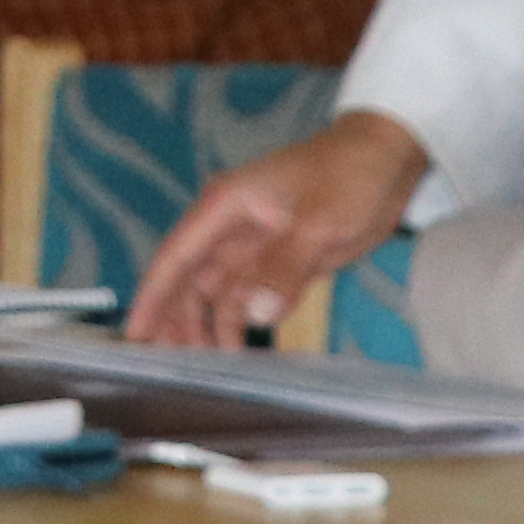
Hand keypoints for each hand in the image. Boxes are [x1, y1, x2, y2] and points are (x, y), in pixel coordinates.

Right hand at [129, 111, 431, 346]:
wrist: (390, 157)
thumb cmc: (348, 174)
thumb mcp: (318, 221)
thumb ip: (284, 269)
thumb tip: (256, 315)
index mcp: (224, 209)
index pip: (174, 258)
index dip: (151, 298)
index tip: (134, 335)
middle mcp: (229, 230)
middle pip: (188, 283)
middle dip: (176, 321)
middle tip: (172, 366)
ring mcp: (254, 248)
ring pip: (216, 295)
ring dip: (209, 327)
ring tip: (209, 366)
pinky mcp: (280, 263)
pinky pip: (250, 299)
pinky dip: (243, 324)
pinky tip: (244, 350)